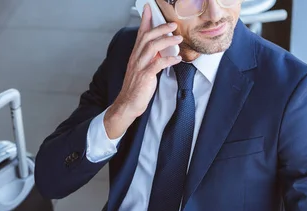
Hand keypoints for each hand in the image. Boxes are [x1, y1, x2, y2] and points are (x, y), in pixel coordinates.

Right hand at [104, 4, 182, 138]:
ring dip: (167, 41)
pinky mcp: (145, 76)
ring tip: (178, 39)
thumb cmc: (137, 88)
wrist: (128, 104)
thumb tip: (163, 50)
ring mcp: (139, 66)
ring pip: (152, 47)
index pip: (140, 33)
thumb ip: (151, 58)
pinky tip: (177, 59)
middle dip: (160, 28)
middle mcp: (136, 58)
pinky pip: (157, 64)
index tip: (149, 8)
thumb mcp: (143, 69)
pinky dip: (169, 60)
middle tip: (173, 25)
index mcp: (135, 55)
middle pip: (146, 36)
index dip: (145, 20)